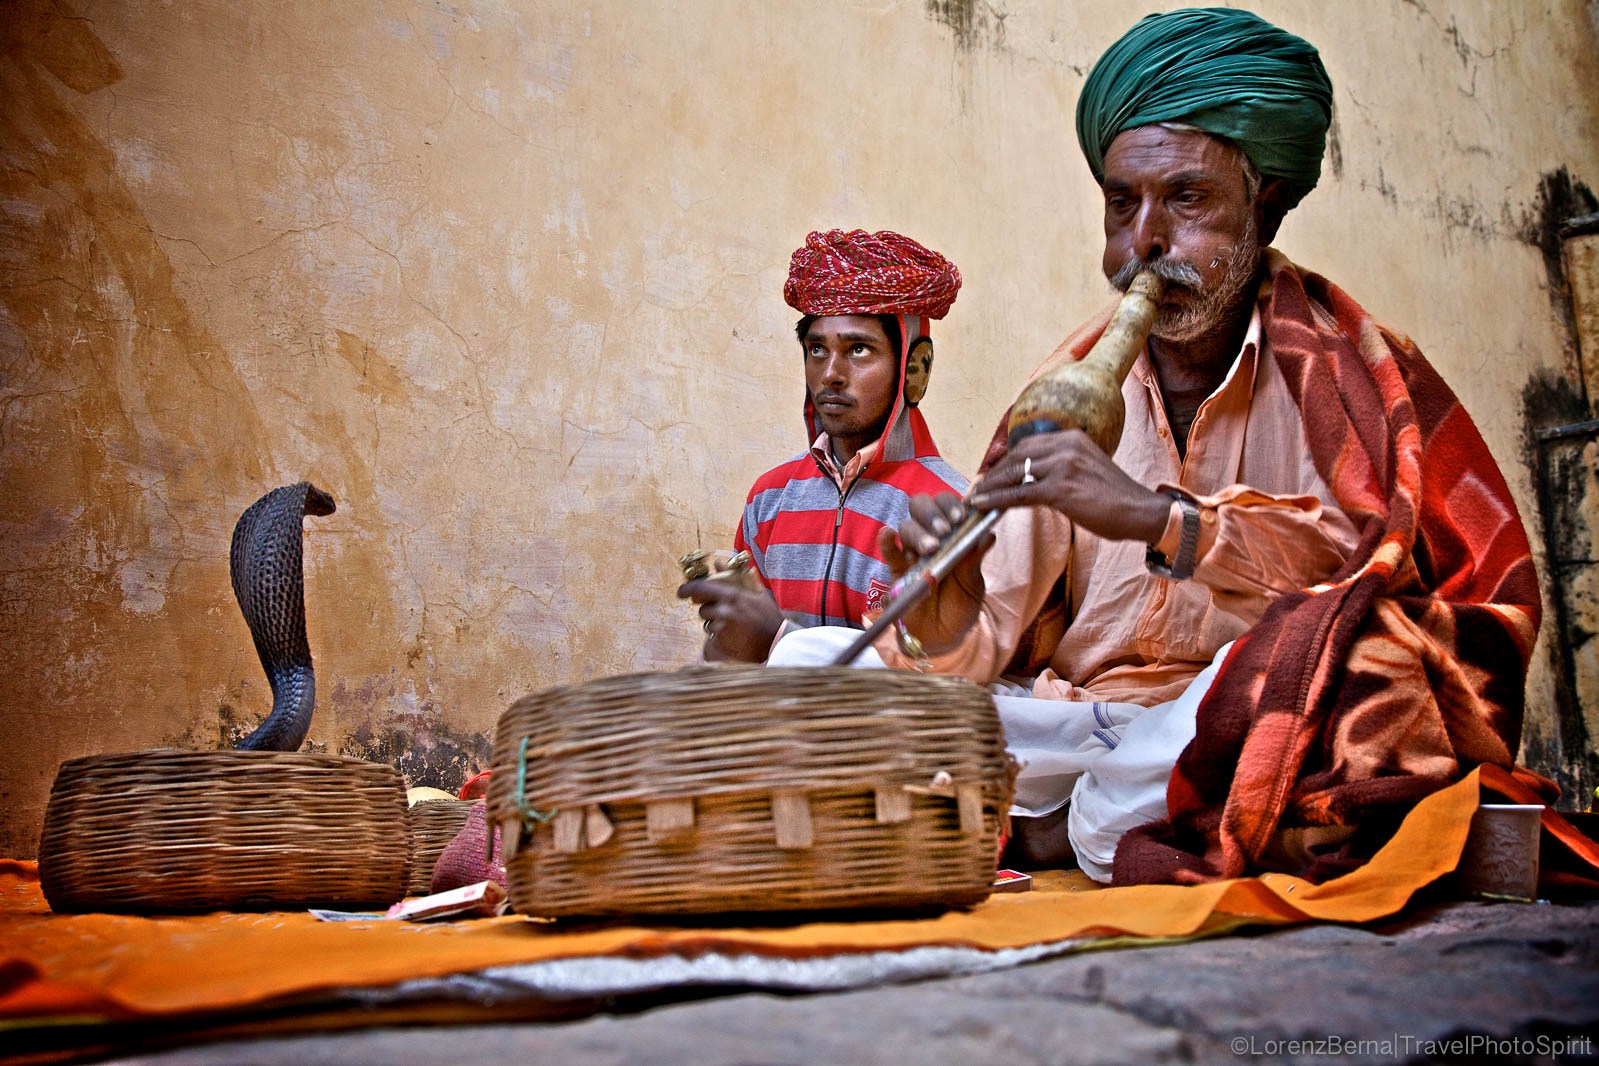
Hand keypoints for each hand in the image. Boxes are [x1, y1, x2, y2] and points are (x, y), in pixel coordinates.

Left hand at [676, 577, 783, 662]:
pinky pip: (712, 638)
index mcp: (732, 595)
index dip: (686, 590)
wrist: (777, 640)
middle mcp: (725, 610)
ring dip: (715, 624)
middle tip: (724, 614)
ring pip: (708, 624)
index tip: (681, 593)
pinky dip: (719, 638)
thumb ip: (733, 575)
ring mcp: (723, 627)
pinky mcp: (722, 642)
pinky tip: (734, 637)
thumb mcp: (754, 591)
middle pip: (703, 609)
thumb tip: (716, 562)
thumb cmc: (766, 615)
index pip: (700, 588)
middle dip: (710, 611)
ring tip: (734, 626)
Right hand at [876, 492, 993, 655]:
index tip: (961, 516)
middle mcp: (931, 538)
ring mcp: (912, 554)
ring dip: (918, 532)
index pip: (947, 507)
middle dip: (933, 513)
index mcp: (952, 535)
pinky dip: (886, 542)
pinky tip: (887, 535)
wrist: (943, 638)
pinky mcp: (897, 572)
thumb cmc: (961, 607)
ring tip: (931, 548)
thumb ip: (974, 559)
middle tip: (945, 530)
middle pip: (922, 508)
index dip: (952, 505)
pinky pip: (889, 552)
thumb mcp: (974, 585)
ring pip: (906, 527)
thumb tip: (987, 533)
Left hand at [967, 430, 1169, 544]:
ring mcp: (1064, 465)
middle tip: (977, 487)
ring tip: (976, 499)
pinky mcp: (1061, 488)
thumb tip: (1030, 482)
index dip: (1006, 461)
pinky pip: (1021, 493)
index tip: (990, 474)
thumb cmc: (1114, 498)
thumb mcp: (1084, 471)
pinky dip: (998, 500)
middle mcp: (1067, 445)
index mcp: (1072, 438)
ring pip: (1015, 473)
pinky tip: (984, 506)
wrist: (1140, 511)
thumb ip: (1059, 469)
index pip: (1028, 444)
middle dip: (994, 473)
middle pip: (1017, 456)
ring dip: (991, 487)